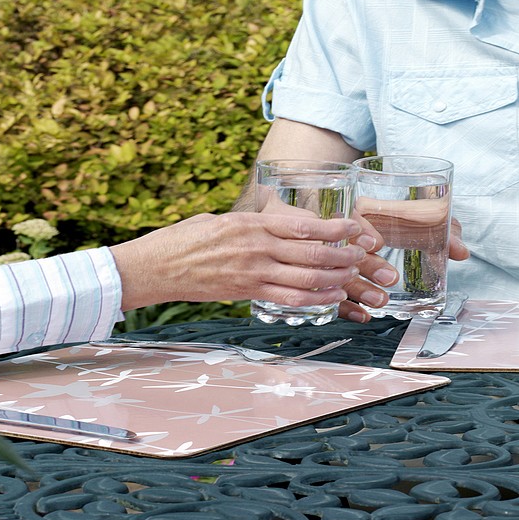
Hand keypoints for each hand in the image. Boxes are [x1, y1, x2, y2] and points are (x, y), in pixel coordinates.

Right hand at [110, 212, 370, 311]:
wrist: (156, 267)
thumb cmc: (184, 239)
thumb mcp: (220, 221)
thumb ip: (251, 225)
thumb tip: (275, 225)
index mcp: (251, 224)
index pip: (302, 224)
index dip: (333, 228)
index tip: (353, 227)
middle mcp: (256, 247)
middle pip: (311, 251)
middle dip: (341, 254)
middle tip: (361, 255)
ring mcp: (253, 272)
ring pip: (305, 276)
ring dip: (334, 277)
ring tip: (352, 276)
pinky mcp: (247, 292)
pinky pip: (288, 297)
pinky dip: (315, 298)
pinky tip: (331, 297)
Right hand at [335, 216, 468, 322]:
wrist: (391, 234)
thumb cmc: (403, 224)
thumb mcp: (426, 222)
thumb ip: (446, 232)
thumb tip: (460, 252)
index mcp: (362, 212)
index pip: (354, 216)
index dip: (362, 230)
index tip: (377, 244)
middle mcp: (344, 234)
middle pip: (346, 248)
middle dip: (368, 265)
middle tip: (390, 278)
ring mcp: (336, 259)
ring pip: (338, 273)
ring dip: (359, 289)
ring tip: (380, 301)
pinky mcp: (334, 280)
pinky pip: (334, 293)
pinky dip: (347, 307)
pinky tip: (363, 314)